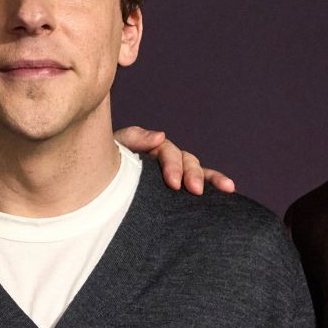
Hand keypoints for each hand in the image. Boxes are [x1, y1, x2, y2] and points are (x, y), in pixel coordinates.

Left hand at [114, 126, 235, 194]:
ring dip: (212, 178)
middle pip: (186, 160)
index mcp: (149, 147)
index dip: (172, 165)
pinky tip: (230, 191)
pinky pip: (200, 185)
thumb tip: (161, 135)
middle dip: (192, 174)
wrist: (97, 192)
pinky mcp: (178, 188)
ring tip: (227, 187)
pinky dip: (215, 184)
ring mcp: (173, 173)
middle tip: (193, 190)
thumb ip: (134, 138)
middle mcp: (165, 158)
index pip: (167, 151)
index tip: (173, 183)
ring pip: (196, 170)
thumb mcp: (114, 149)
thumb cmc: (103, 169)